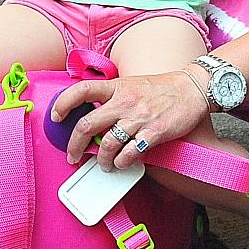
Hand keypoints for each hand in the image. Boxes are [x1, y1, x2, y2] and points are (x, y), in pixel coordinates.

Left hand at [51, 68, 209, 171]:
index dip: (63, 104)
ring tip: (104, 164)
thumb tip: (94, 118)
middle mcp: (125, 102)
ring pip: (107, 144)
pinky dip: (122, 162)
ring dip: (101, 159)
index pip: (82, 90)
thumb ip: (113, 98)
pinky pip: (130, 153)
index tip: (56, 116)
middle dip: (75, 145)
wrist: (193, 88)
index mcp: (117, 87)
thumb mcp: (132, 84)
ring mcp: (139, 118)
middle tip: (73, 155)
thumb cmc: (162, 88)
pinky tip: (123, 162)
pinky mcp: (154, 132)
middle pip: (87, 124)